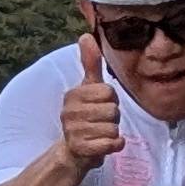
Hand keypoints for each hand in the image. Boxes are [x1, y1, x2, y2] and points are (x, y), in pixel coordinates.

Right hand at [60, 29, 124, 169]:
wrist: (74, 151)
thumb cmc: (86, 116)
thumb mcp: (88, 88)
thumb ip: (90, 63)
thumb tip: (85, 35)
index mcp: (72, 94)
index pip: (109, 92)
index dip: (111, 100)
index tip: (101, 105)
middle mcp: (69, 112)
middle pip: (113, 110)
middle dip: (113, 118)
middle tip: (101, 122)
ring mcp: (73, 131)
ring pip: (114, 128)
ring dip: (113, 133)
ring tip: (100, 133)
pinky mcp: (81, 149)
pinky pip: (112, 143)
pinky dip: (115, 145)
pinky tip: (106, 144)